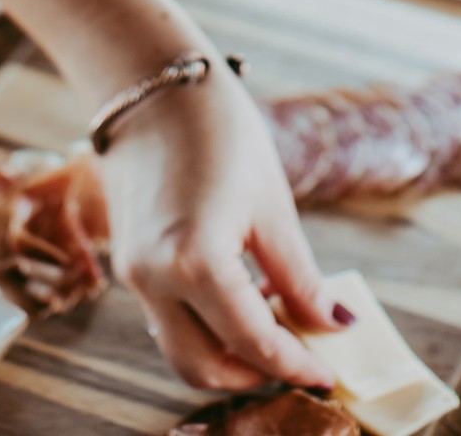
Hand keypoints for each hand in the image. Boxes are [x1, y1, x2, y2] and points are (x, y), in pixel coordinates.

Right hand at [102, 58, 341, 391]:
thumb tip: (333, 325)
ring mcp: (133, 274)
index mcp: (195, 261)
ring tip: (278, 327)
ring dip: (229, 357)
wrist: (152, 86)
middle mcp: (154, 277)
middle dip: (257, 374)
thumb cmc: (217, 129)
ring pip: (181, 350)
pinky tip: (245, 300)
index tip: (328, 373)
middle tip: (303, 357)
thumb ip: (299, 276)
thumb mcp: (271, 203)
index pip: (253, 343)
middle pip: (206, 367)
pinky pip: (167, 318)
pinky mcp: (128, 263)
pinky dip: (206, 327)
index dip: (296, 364)